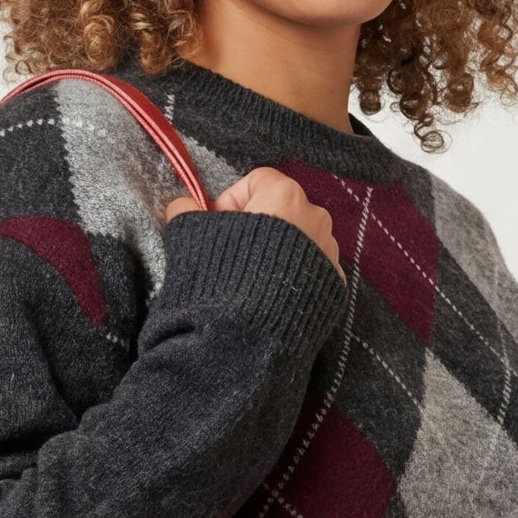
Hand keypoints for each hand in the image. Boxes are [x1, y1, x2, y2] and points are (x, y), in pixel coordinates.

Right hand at [163, 165, 342, 280]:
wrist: (252, 336)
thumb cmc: (222, 278)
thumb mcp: (192, 238)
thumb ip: (187, 212)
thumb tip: (182, 205)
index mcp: (285, 195)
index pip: (256, 181)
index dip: (230, 201)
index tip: (215, 225)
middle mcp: (315, 216)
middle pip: (280, 210)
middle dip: (255, 227)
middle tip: (229, 254)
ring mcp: (329, 250)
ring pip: (298, 240)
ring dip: (275, 252)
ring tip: (251, 279)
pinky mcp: (335, 284)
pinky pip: (309, 269)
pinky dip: (292, 276)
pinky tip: (270, 295)